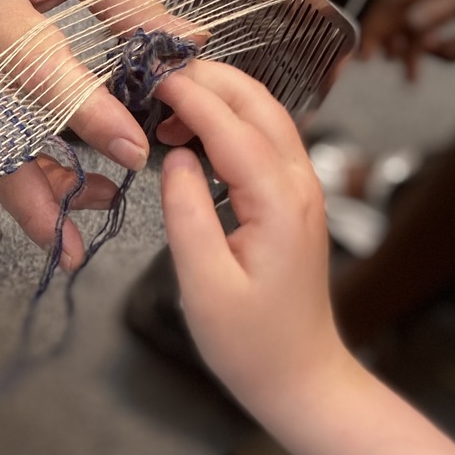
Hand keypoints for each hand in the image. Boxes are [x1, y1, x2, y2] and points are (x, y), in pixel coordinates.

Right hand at [0, 0, 166, 267]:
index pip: (39, 72)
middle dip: (37, 195)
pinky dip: (24, 176)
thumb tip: (186, 47)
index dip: (85, 115)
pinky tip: (62, 194)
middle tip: (74, 246)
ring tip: (72, 237)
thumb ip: (128, 1)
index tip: (132, 150)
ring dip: (30, 198)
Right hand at [153, 62, 344, 401]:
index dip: (190, 95)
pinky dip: (230, 123)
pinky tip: (196, 136)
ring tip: (167, 105)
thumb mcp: (204, 283)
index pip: (231, 127)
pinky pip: (265, 141)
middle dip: (210, 79)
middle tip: (156, 76)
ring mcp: (303, 190)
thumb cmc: (251, 343)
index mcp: (278, 202)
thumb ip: (186, 214)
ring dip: (221, 98)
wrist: (302, 378)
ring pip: (267, 117)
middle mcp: (300, 185)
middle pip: (260, 104)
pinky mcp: (294, 201)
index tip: (150, 77)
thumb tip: (175, 158)